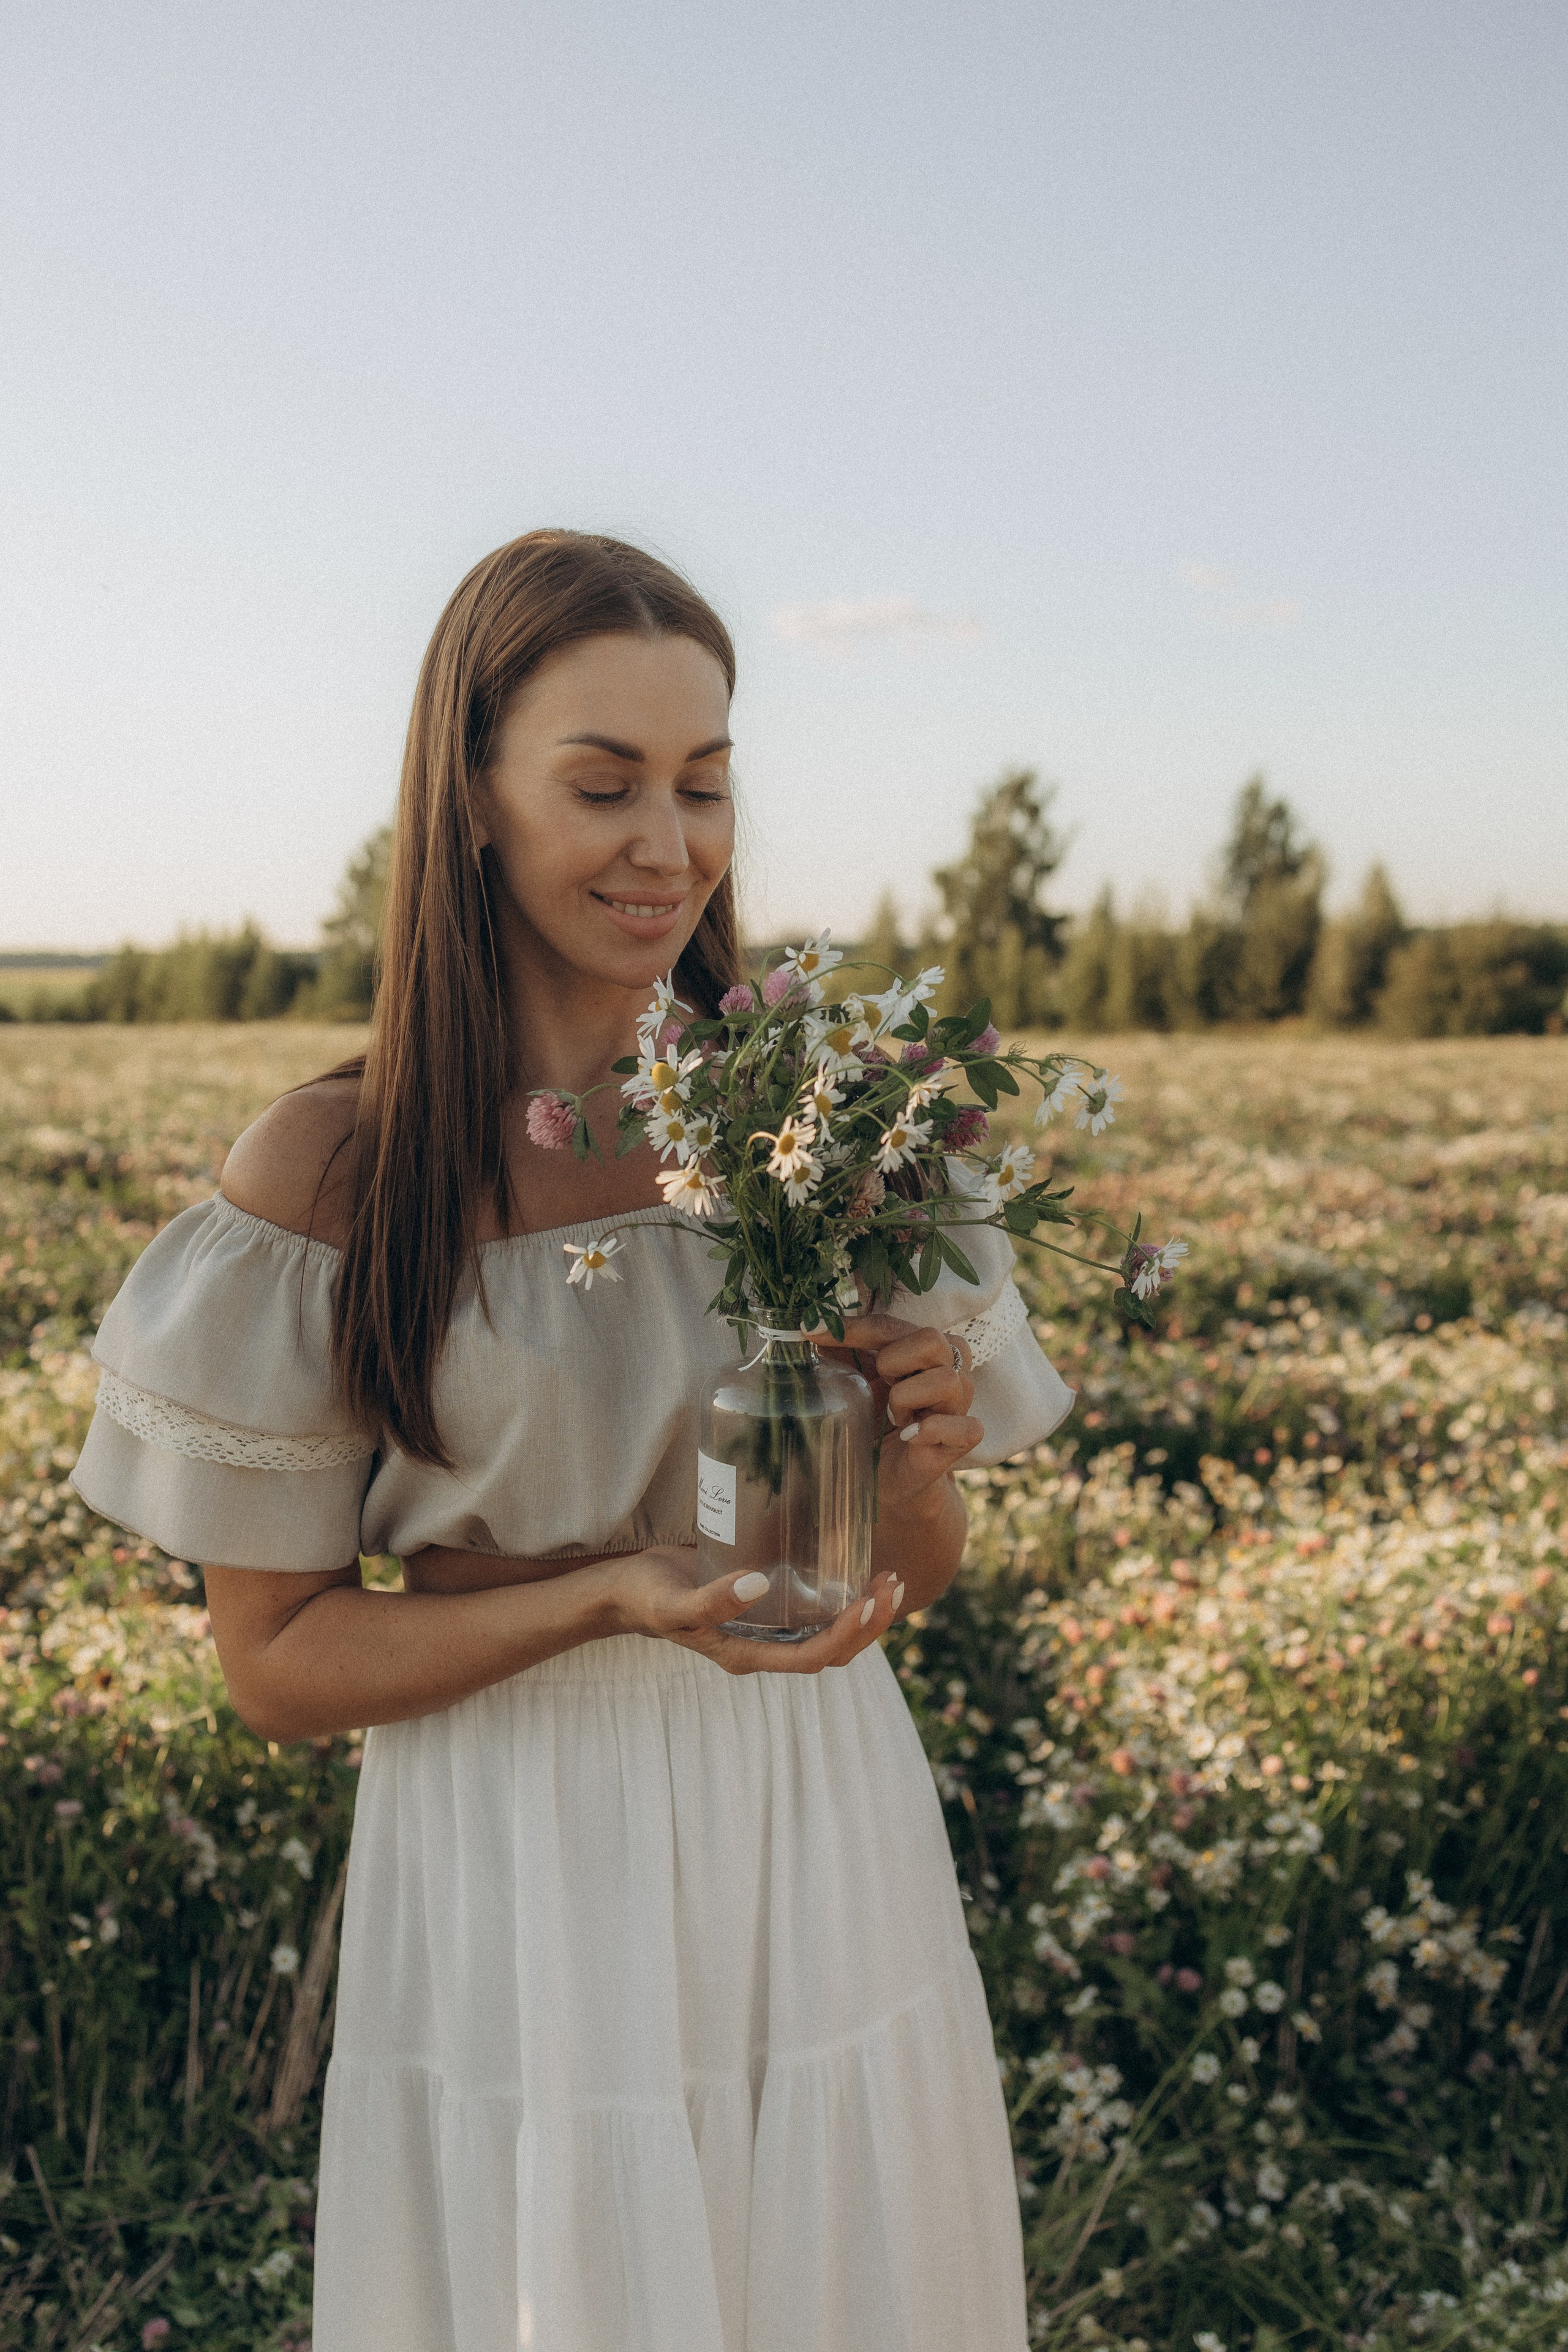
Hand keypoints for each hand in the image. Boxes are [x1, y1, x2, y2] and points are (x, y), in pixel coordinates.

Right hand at [600, 1545, 905, 1676]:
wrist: (625, 1592)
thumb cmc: (647, 1598)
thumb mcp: (673, 1602)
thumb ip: (712, 1600)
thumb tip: (757, 1584)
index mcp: (747, 1655)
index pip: (813, 1657)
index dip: (847, 1635)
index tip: (870, 1602)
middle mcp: (764, 1646)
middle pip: (832, 1650)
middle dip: (868, 1624)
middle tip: (893, 1584)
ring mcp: (765, 1628)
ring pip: (828, 1632)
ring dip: (863, 1612)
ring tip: (888, 1579)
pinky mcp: (764, 1605)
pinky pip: (812, 1609)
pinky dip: (840, 1595)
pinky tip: (852, 1567)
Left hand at [811, 1312, 982, 1516]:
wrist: (884, 1474)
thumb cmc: (873, 1420)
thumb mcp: (854, 1381)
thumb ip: (840, 1352)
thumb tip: (809, 1326)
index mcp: (926, 1349)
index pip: (891, 1326)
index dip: (852, 1329)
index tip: (811, 1331)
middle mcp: (951, 1370)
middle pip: (931, 1340)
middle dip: (892, 1361)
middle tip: (879, 1385)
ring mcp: (960, 1405)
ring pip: (945, 1380)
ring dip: (905, 1398)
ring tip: (893, 1417)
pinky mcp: (962, 1440)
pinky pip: (966, 1427)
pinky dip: (931, 1430)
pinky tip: (909, 1436)